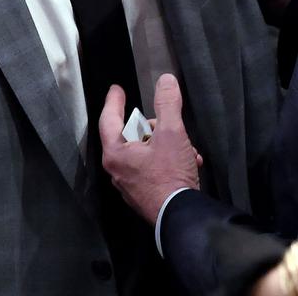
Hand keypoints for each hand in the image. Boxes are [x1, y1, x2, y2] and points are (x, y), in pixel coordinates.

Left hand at [99, 74, 201, 223]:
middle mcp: (118, 170)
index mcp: (116, 153)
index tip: (116, 90)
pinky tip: (188, 162)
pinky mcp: (144, 194)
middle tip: (168, 124)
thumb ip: (167, 104)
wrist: (181, 215)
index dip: (113, 101)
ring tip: (186, 148)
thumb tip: (166, 82)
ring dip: (166, 144)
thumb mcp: (171, 132)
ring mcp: (130, 184)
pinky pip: (153, 168)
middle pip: (131, 135)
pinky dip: (169, 160)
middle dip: (154, 127)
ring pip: (145, 152)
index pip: (109, 119)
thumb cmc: (170, 176)